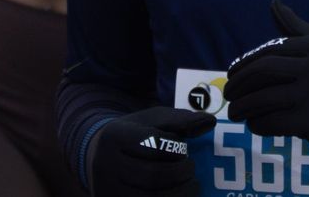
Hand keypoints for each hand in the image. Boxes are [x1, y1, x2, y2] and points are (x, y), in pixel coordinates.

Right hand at [89, 107, 214, 196]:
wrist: (97, 158)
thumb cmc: (132, 136)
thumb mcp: (150, 121)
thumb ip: (180, 120)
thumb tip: (210, 122)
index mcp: (115, 138)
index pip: (152, 144)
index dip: (174, 147)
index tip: (183, 148)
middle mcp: (108, 167)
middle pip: (153, 175)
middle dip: (180, 173)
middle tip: (191, 169)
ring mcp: (111, 192)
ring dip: (181, 193)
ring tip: (191, 185)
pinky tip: (182, 196)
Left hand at [225, 0, 308, 162]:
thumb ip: (299, 29)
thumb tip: (273, 3)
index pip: (271, 50)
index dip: (246, 62)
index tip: (233, 73)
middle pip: (263, 71)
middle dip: (239, 83)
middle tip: (229, 94)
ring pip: (264, 98)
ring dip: (243, 107)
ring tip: (235, 112)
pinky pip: (275, 121)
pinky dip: (258, 124)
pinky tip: (255, 126)